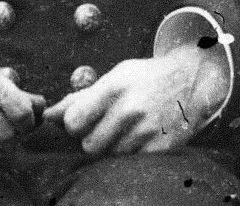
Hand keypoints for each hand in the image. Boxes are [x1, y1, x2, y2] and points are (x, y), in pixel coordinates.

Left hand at [43, 45, 229, 155]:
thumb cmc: (145, 77)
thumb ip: (81, 97)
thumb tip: (48, 115)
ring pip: (109, 156)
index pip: (74, 121)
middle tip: (104, 127)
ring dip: (112, 148)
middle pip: (89, 145)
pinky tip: (139, 138)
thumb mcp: (115, 76)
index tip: (81, 121)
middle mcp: (130, 109)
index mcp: (114, 86)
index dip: (73, 125)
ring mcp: (147, 131)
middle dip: (92, 139)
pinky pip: (130, 163)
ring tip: (125, 130)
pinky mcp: (161, 149)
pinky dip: (130, 154)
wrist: (192, 80)